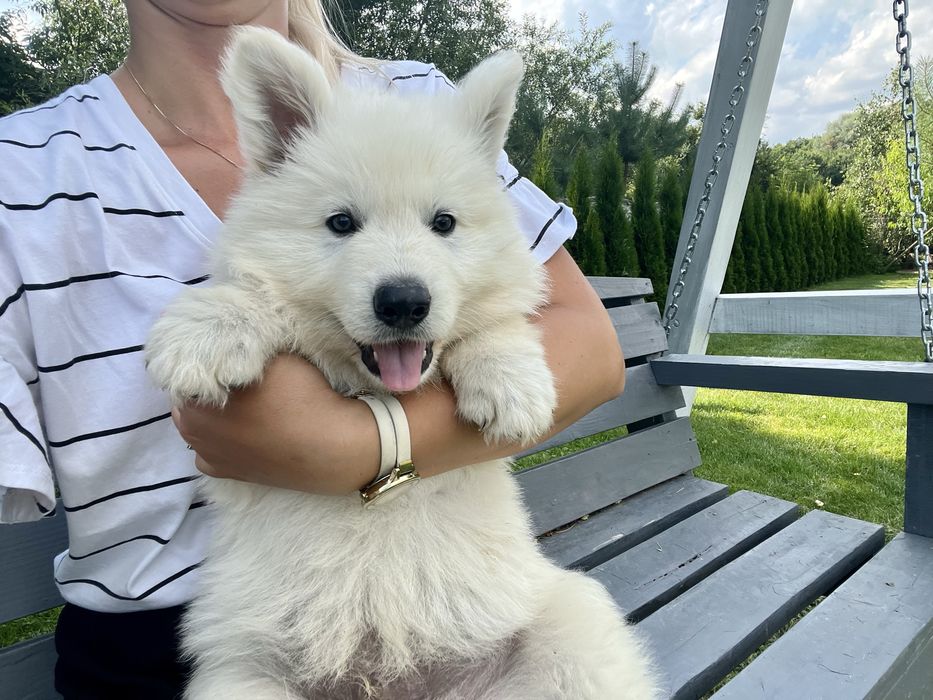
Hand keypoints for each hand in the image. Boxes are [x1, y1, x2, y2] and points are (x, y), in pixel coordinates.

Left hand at [172, 354, 379, 494]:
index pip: (187, 372)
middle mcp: (192, 430)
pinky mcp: (228, 474)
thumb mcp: (271, 356)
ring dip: (212, 415)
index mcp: (195, 398)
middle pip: (190, 400)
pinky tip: (243, 433)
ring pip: (200, 427)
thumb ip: (240, 350)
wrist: (328, 446)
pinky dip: (222, 441)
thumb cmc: (298, 395)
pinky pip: (213, 452)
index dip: (207, 361)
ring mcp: (209, 456)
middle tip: (235, 380)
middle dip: (205, 389)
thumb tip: (230, 348)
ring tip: (243, 406)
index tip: (227, 357)